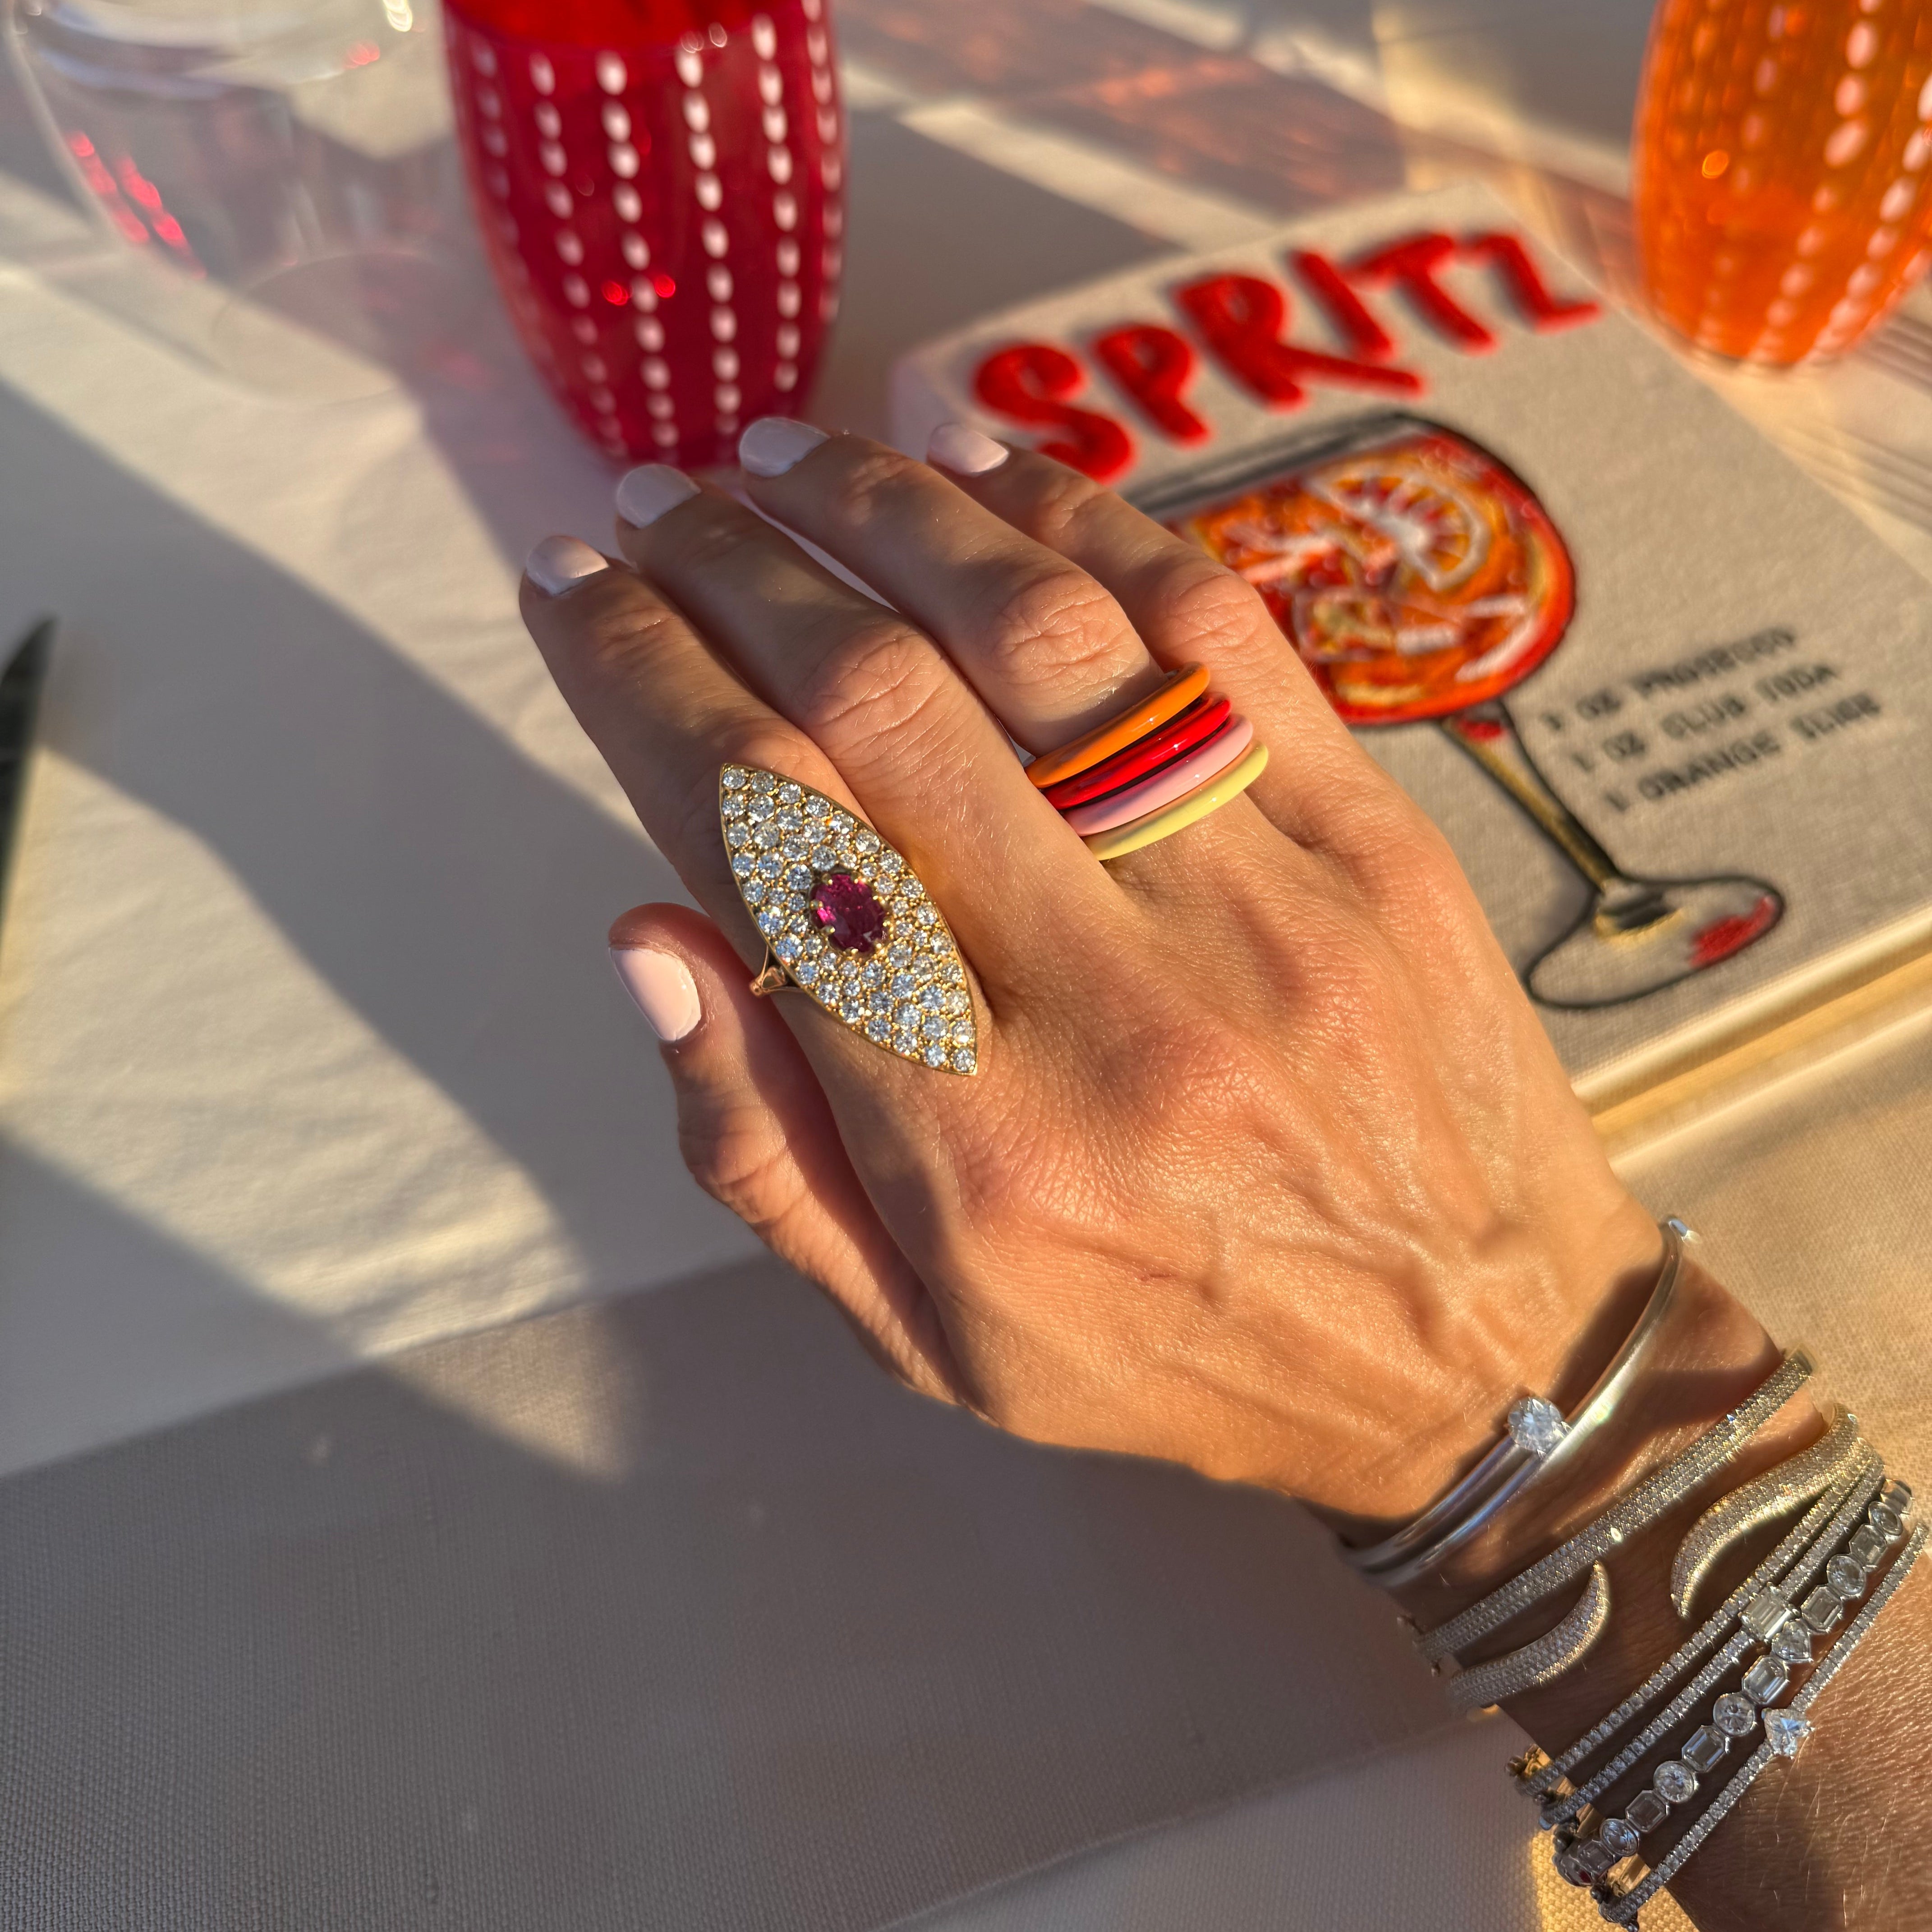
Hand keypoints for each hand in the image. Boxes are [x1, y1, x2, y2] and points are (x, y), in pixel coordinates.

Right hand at [520, 421, 1661, 1519]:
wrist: (1478, 1354)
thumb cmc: (1176, 1346)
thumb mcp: (930, 1338)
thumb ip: (767, 1152)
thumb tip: (643, 933)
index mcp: (977, 1147)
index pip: (766, 844)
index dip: (639, 686)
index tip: (570, 597)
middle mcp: (1114, 1006)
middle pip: (877, 708)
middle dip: (730, 574)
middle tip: (649, 506)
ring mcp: (1263, 902)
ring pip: (1036, 635)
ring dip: (882, 512)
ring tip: (778, 458)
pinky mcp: (1371, 836)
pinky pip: (1210, 628)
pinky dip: (1076, 517)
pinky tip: (971, 451)